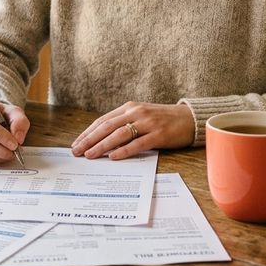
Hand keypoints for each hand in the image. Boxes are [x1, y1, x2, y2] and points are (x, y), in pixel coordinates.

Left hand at [71, 102, 194, 160]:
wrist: (190, 118)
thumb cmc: (163, 120)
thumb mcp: (141, 116)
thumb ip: (124, 124)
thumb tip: (102, 140)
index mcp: (129, 107)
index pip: (103, 120)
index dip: (88, 132)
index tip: (76, 143)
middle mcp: (136, 112)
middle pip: (107, 126)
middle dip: (89, 139)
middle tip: (77, 151)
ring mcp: (148, 123)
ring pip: (119, 134)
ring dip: (102, 145)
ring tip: (90, 155)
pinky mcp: (159, 134)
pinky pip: (138, 143)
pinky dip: (124, 150)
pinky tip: (113, 157)